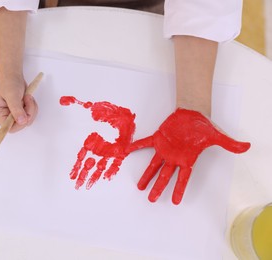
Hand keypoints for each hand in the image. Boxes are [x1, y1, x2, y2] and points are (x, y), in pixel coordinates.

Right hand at [0, 73, 37, 131]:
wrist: (14, 76)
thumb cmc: (9, 83)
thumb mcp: (12, 96)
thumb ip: (16, 109)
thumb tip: (21, 122)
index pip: (9, 128)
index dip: (19, 124)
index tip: (25, 114)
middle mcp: (5, 117)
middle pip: (20, 125)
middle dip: (28, 113)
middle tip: (27, 100)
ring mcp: (14, 115)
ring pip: (28, 120)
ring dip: (31, 109)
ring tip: (27, 97)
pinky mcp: (21, 112)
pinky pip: (31, 115)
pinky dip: (33, 107)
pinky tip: (28, 99)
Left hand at [130, 108, 249, 204]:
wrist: (193, 112)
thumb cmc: (203, 126)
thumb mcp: (216, 136)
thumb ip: (228, 144)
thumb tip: (246, 147)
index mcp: (186, 159)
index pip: (183, 178)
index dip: (179, 190)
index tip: (175, 202)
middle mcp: (174, 157)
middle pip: (165, 176)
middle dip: (158, 188)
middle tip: (151, 199)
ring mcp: (165, 149)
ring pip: (153, 165)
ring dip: (146, 175)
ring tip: (140, 186)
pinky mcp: (157, 138)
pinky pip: (144, 143)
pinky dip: (136, 146)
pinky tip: (126, 151)